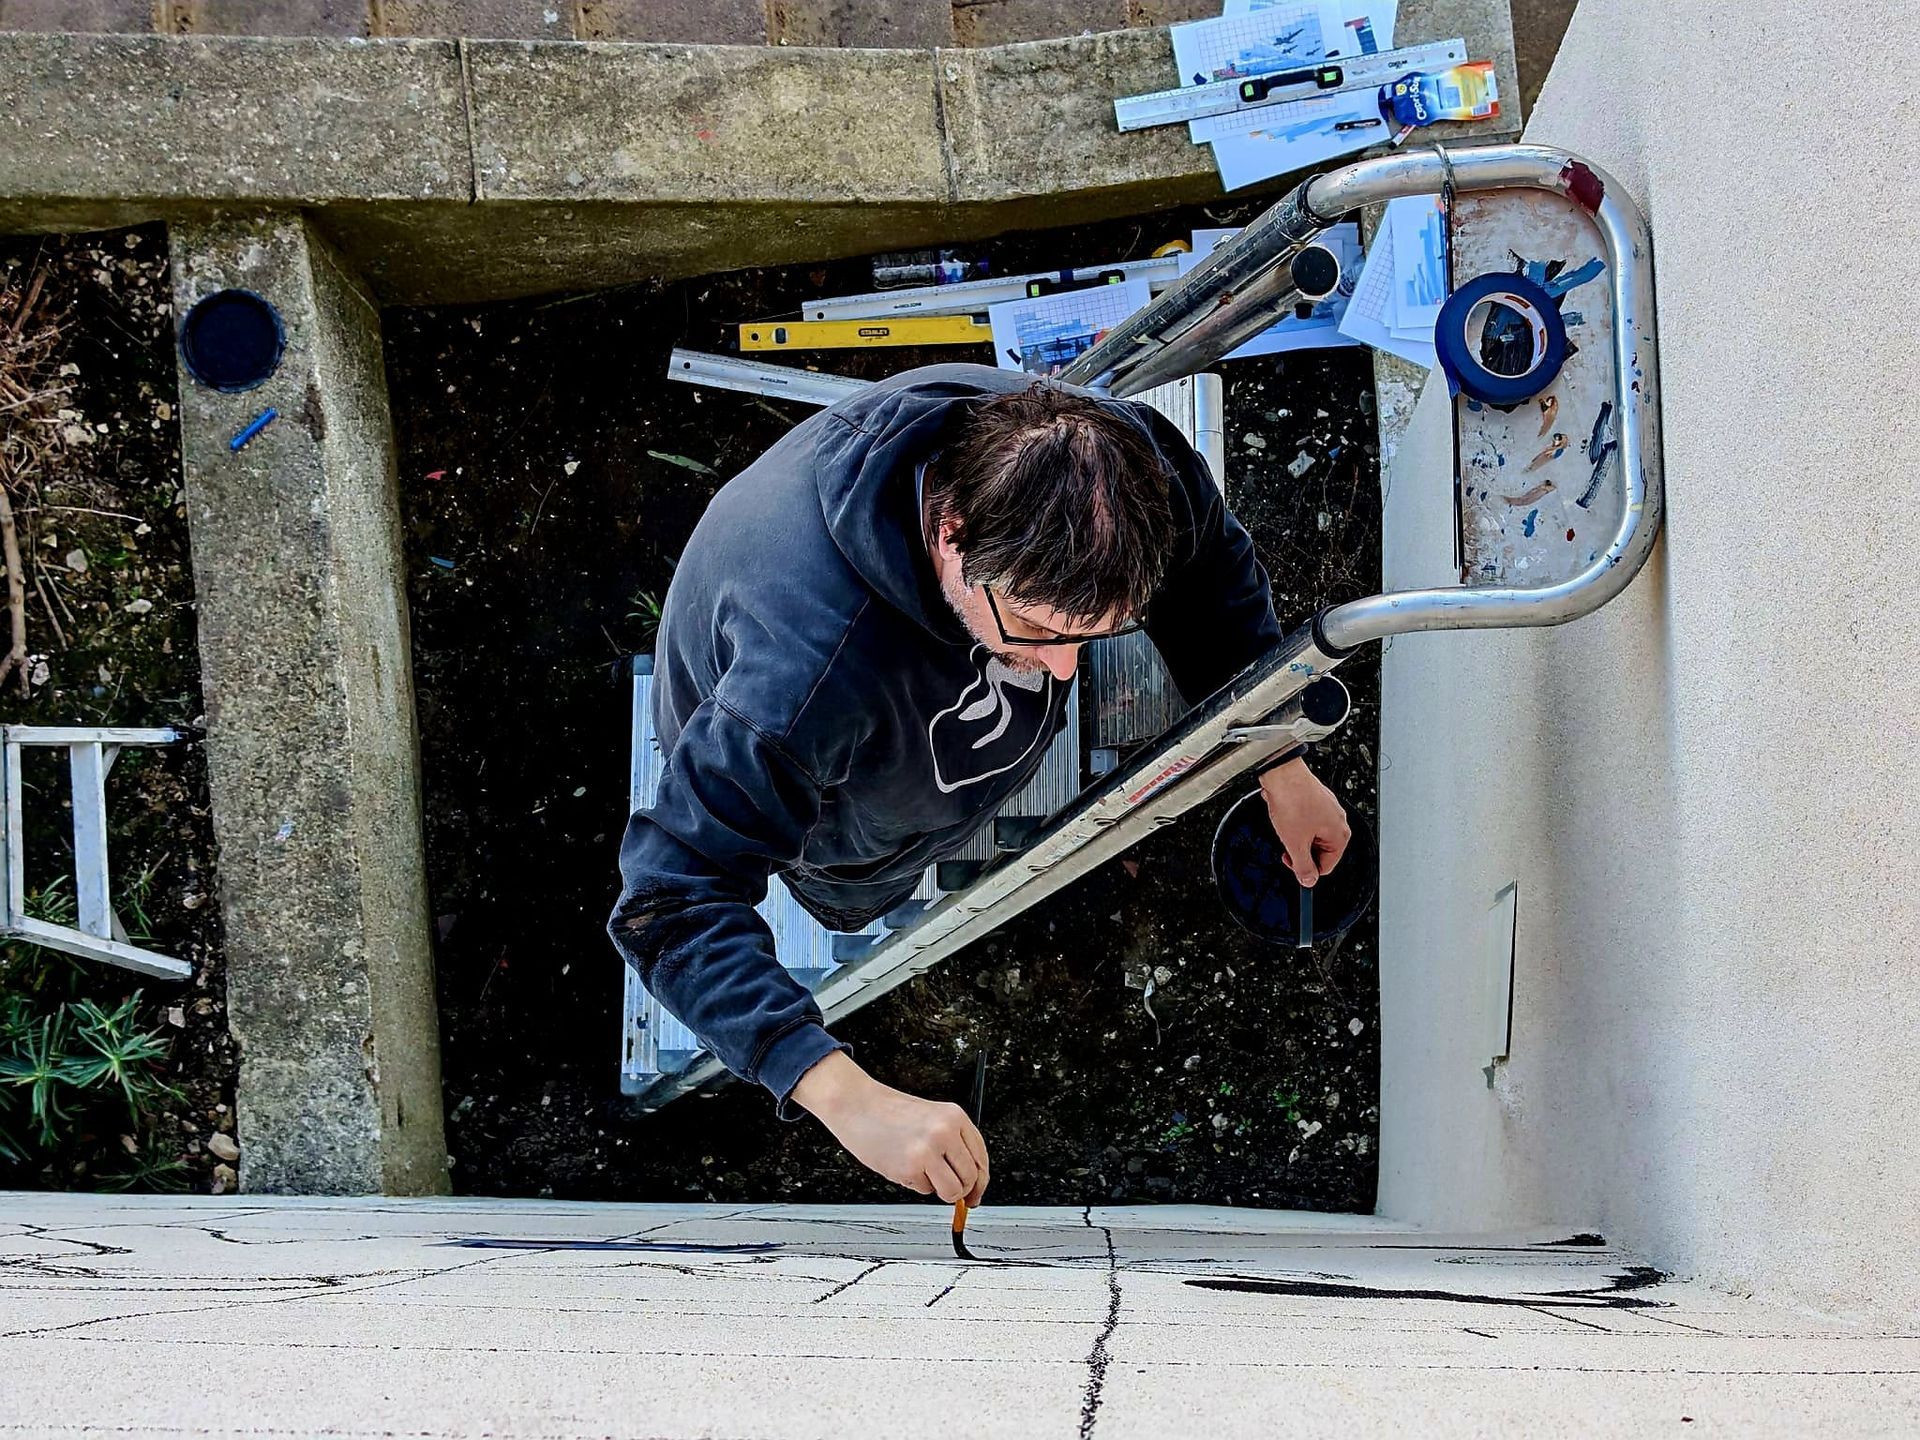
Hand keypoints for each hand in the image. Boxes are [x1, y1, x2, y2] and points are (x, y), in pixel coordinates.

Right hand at [791, 1051, 989, 1204]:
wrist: (856, 1104)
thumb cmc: (888, 1112)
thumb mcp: (931, 1118)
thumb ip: (952, 1145)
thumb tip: (968, 1183)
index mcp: (955, 1116)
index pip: (981, 1157)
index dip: (980, 1181)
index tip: (976, 1193)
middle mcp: (946, 1131)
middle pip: (971, 1177)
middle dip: (961, 1191)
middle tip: (948, 1190)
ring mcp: (930, 1149)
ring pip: (954, 1190)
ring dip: (940, 1191)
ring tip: (922, 1174)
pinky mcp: (912, 1166)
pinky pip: (926, 1190)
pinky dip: (915, 1185)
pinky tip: (902, 1165)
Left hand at [1258, 757, 1349, 886]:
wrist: (1283, 773)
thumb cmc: (1293, 801)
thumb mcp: (1295, 843)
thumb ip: (1303, 867)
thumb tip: (1308, 881)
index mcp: (1339, 835)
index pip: (1326, 867)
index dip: (1306, 869)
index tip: (1292, 865)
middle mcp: (1338, 822)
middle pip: (1319, 851)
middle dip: (1300, 850)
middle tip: (1286, 844)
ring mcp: (1328, 809)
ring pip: (1311, 835)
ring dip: (1296, 836)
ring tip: (1286, 826)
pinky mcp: (1316, 800)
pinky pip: (1306, 820)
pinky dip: (1295, 822)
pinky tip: (1286, 815)